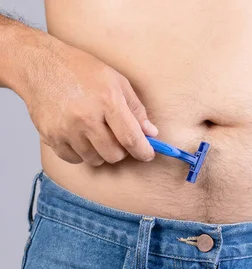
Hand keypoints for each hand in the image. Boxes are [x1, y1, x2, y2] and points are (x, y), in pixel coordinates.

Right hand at [17, 36, 157, 165]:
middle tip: (117, 136)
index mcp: (108, 101)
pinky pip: (74, 159)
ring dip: (100, 151)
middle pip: (114, 155)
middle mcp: (86, 118)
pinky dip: (80, 152)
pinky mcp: (50, 137)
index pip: (131, 138)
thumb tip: (151, 133)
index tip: (147, 155)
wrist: (41, 65)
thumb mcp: (117, 81)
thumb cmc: (81, 70)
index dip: (143, 151)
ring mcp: (66, 129)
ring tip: (96, 132)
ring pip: (95, 160)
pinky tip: (80, 135)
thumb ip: (136, 109)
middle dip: (121, 150)